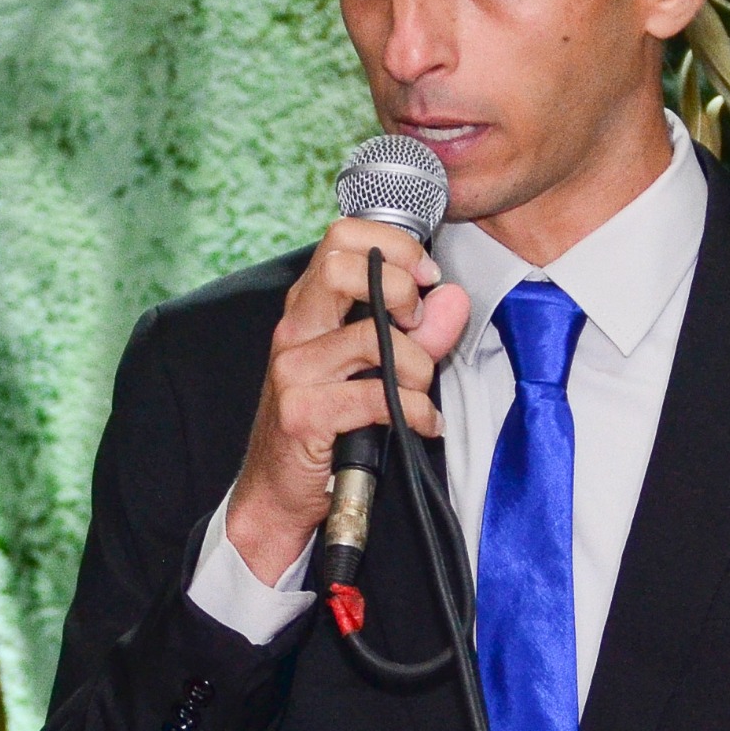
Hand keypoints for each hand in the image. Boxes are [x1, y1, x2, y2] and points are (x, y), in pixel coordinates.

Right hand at [223, 217, 471, 583]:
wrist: (276, 493)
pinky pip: (378, 397)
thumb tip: (452, 299)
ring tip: (421, 390)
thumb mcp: (375, 369)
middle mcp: (295, 331)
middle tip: (416, 324)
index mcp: (309, 309)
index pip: (341, 236)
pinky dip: (416, 411)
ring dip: (418, 366)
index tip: (425, 275)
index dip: (393, 244)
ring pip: (372, 338)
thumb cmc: (327, 425)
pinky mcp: (304, 413)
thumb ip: (418, 332)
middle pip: (342, 266)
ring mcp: (293, 371)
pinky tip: (422, 423)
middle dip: (400, 290)